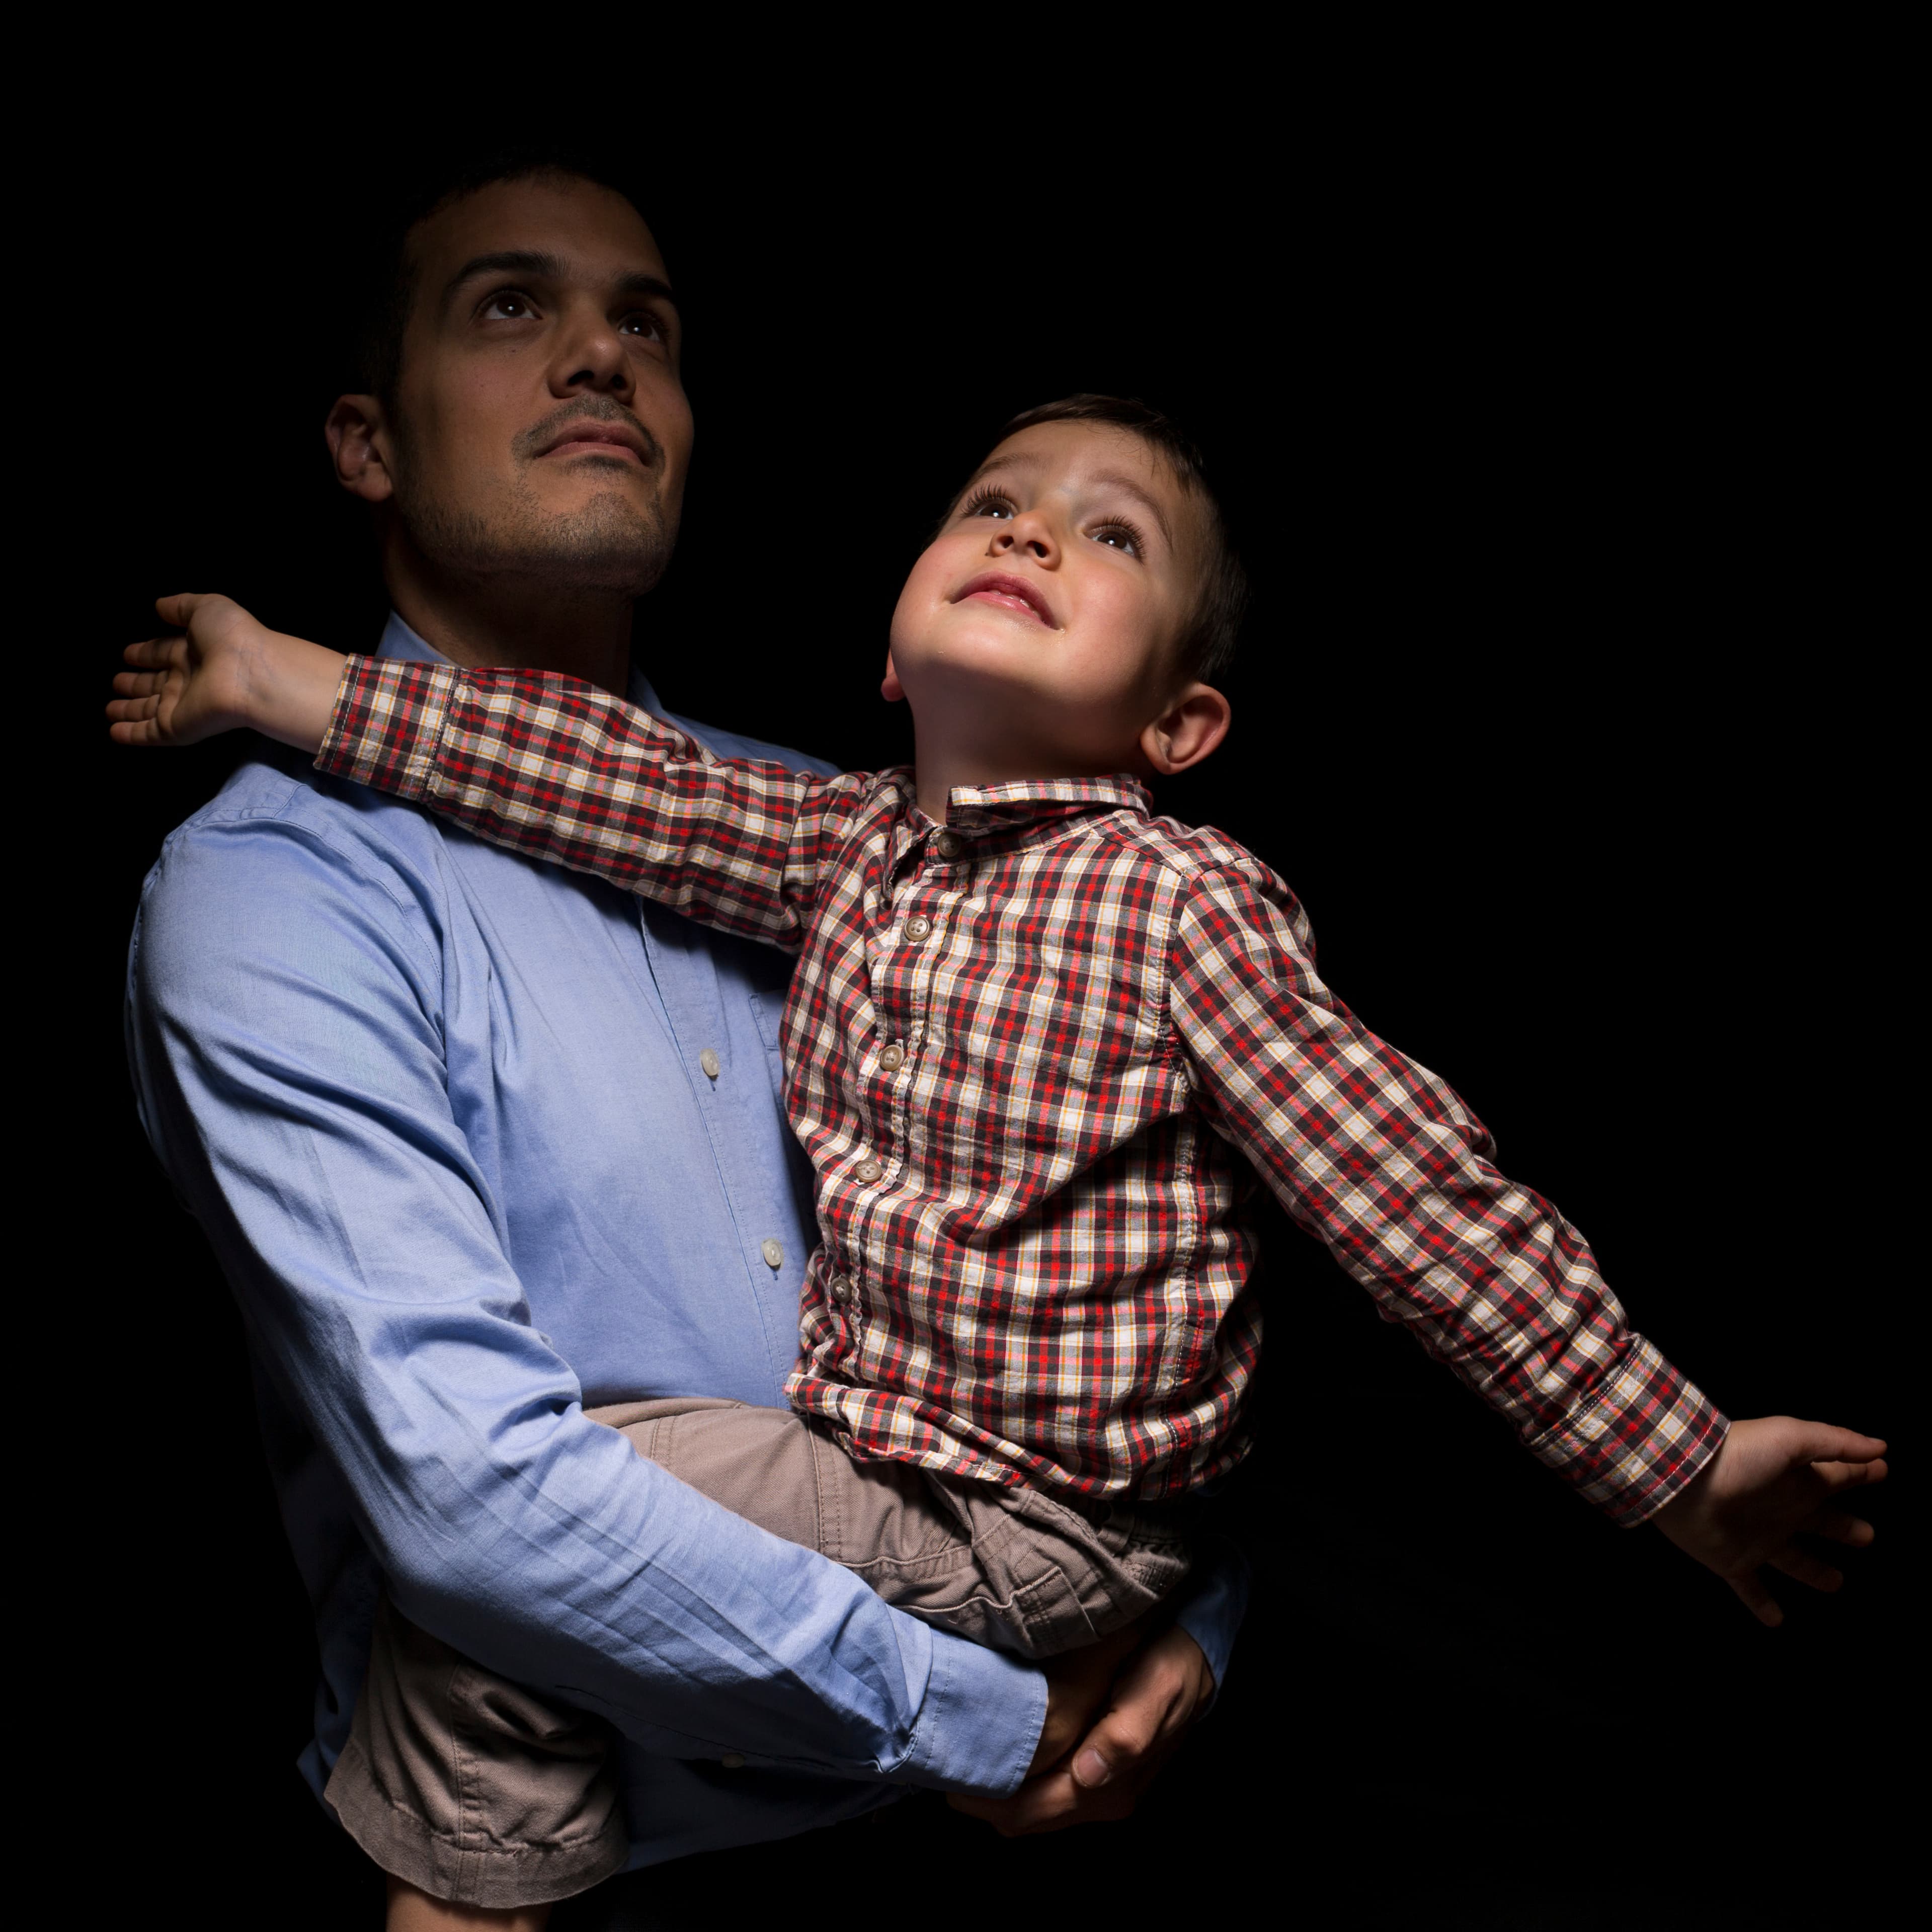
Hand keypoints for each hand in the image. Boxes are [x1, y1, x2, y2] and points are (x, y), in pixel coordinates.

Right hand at [107, 592, 344, 752]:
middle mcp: (187, 680)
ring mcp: (182, 706)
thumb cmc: (231, 637)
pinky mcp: (177, 727)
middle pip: (155, 683)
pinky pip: (149, 733)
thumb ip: (181, 606)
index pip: (164, 652)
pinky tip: (113, 732)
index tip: (127, 654)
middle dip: (135, 683)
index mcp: (194, 652)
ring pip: (149, 710)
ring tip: (108, 709)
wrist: (251, 674)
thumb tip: (158, 606)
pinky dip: (131, 734)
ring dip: (129, 709)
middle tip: (115, 682)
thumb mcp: (206, 608)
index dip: (146, 653)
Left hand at [949, 1622, 1215, 1835]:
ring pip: (1031, 1808)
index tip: (945, 1775)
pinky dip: (1015, 1780)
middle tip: (936, 1764)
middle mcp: (1101, 1797)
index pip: (1032, 1811)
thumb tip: (1088, 1775)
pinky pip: (1043, 1789)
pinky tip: (996, 1751)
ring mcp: (1098, 1788)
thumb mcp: (1158, 1687)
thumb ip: (1127, 1733)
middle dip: (982, 1800)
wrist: (1198, 1656)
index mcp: (1110, 1786)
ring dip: (996, 1792)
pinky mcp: (1094, 1772)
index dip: (987, 1800)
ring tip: (958, 1757)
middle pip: (1024, 1818)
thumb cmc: (1173, 1665)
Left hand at [1652, 1415, 1887, 1625]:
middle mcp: (1781, 1510)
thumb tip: (1881, 1448)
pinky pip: (1750, 1588)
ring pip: (1794, 1559)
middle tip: (1868, 1536)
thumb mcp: (1791, 1439)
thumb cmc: (1739, 1456)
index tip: (1882, 1470)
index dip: (1860, 1473)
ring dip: (1814, 1571)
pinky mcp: (1733, 1560)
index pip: (1836, 1476)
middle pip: (1821, 1521)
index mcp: (1796, 1481)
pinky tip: (1777, 1621)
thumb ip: (1835, 1443)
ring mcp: (1757, 1537)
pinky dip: (1762, 1604)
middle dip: (1843, 1527)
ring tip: (1836, 1583)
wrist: (1683, 1479)